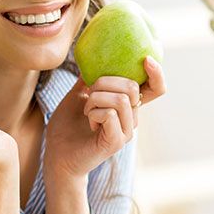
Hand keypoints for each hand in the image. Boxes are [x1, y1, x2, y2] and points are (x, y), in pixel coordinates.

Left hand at [44, 56, 165, 180]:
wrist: (57, 155)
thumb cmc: (66, 127)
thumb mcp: (78, 95)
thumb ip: (90, 79)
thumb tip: (94, 58)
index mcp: (126, 107)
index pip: (155, 89)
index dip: (157, 73)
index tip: (146, 59)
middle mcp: (131, 119)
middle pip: (133, 87)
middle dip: (105, 82)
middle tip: (88, 95)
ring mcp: (126, 132)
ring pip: (121, 100)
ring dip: (96, 99)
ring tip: (87, 110)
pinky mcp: (116, 142)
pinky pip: (110, 114)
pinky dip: (94, 112)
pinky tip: (89, 122)